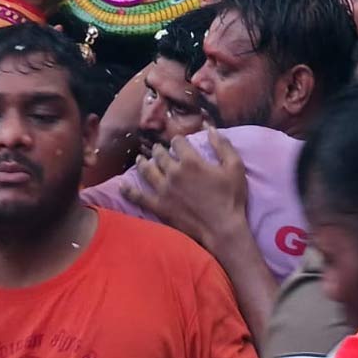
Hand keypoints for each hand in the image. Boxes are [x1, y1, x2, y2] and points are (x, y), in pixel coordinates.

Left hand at [122, 129, 247, 249]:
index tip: (179, 142)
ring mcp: (164, 190)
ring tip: (140, 159)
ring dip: (143, 163)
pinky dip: (128, 190)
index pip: (178, 142)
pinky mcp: (159, 206)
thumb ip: (222, 145)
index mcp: (191, 161)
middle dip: (159, 150)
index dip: (178, 140)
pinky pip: (139, 197)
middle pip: (160, 155)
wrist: (222, 229)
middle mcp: (173, 173)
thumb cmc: (231, 198)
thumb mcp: (235, 167)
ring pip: (147, 171)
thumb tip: (210, 128)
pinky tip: (122, 185)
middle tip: (158, 149)